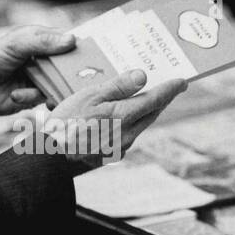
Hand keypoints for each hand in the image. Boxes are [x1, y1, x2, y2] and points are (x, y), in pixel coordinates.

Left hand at [0, 25, 75, 113]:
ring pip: (58, 84)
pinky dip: (32, 98)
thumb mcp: (16, 45)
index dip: (77, 49)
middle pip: (66, 66)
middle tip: (76, 81)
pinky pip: (44, 98)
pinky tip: (18, 96)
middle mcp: (41, 59)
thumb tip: (72, 40)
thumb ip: (42, 41)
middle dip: (69, 74)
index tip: (90, 57)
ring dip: (48, 88)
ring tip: (41, 92)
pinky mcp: (33, 95)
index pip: (66, 42)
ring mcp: (38, 77)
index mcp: (39, 41)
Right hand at [44, 69, 186, 169]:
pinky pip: (128, 134)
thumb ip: (118, 86)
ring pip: (141, 125)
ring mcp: (121, 146)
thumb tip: (143, 76)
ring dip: (146, 111)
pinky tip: (121, 117)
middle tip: (170, 87)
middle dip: (161, 99)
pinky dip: (130, 123)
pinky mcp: (112, 154)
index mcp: (125, 116)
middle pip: (152, 113)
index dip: (170, 89)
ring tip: (146, 98)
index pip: (156, 100)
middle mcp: (129, 133)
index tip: (182, 81)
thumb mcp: (90, 96)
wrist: (52, 158)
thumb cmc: (67, 124)